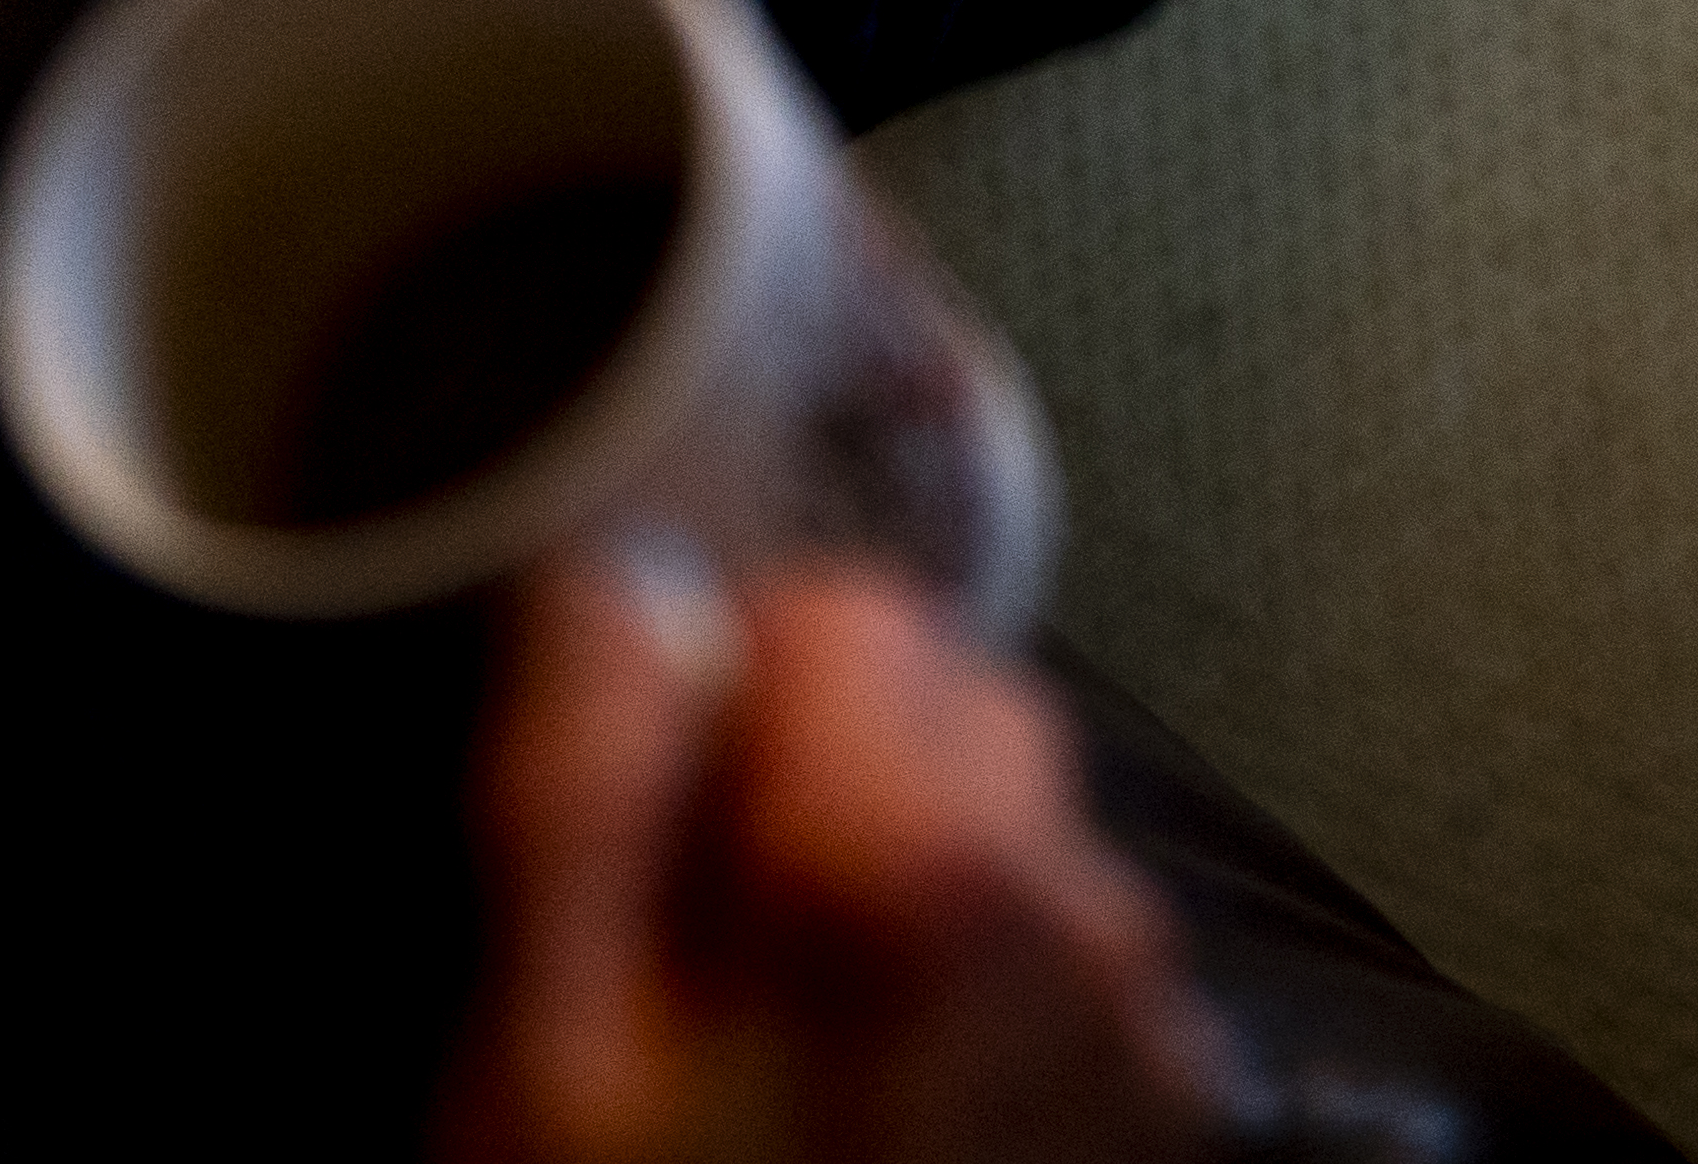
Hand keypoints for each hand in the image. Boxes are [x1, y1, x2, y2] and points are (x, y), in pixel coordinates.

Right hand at [441, 556, 1226, 1163]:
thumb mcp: (532, 1069)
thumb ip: (581, 788)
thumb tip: (618, 588)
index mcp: (896, 859)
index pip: (847, 610)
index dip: (731, 683)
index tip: (661, 796)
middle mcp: (1063, 912)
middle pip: (958, 714)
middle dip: (836, 784)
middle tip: (705, 955)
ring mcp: (1134, 1026)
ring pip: (1020, 846)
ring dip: (920, 900)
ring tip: (795, 1070)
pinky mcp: (1164, 1119)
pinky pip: (1072, 980)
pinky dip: (993, 1012)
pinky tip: (894, 1131)